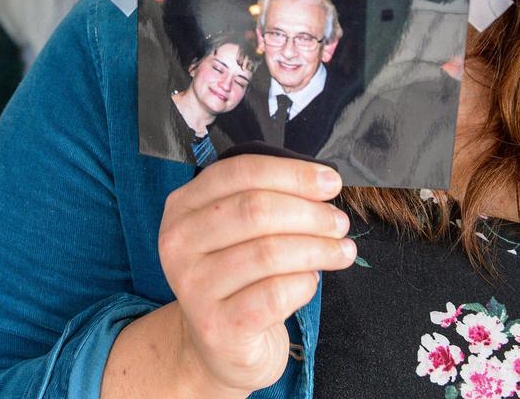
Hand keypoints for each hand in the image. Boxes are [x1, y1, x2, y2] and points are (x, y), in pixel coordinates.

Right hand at [158, 155, 355, 394]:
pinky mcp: (217, 325)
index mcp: (183, 206)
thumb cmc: (238, 278)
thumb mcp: (237, 232)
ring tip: (341, 251)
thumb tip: (323, 183)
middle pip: (255, 209)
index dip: (292, 174)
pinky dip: (305, 283)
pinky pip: (276, 293)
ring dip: (317, 248)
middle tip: (339, 223)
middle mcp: (178, 242)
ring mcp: (193, 286)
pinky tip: (312, 281)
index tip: (331, 182)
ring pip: (269, 252)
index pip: (239, 172)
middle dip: (309, 213)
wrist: (220, 346)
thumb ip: (266, 199)